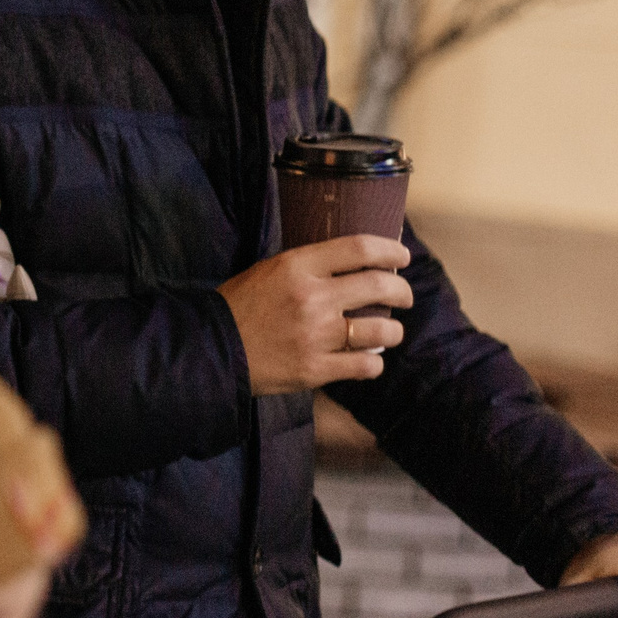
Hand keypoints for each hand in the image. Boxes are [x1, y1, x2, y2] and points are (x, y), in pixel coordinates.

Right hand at [216, 235, 412, 393]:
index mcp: (297, 266)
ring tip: (388, 332)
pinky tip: (366, 360)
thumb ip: (309, 267)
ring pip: (382, 330)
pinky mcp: (315, 369)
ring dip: (394, 330)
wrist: (213, 349)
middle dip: (402, 291)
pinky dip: (373, 362)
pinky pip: (366, 365)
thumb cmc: (240, 306)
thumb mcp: (270, 270)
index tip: (402, 256)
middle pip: (380, 285)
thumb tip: (353, 264)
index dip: (390, 250)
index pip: (359, 248)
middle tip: (404, 295)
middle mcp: (312, 297)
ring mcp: (316, 336)